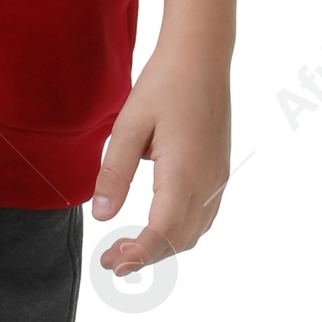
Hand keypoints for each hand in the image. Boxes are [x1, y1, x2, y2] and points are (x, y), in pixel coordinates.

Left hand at [90, 49, 231, 273]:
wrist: (202, 58)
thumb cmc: (163, 86)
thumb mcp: (128, 126)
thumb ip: (114, 173)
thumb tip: (101, 215)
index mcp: (183, 171)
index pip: (163, 231)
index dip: (137, 254)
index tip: (112, 263)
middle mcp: (207, 180)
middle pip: (179, 240)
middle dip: (145, 256)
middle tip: (111, 259)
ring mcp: (218, 178)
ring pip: (194, 232)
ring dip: (163, 247)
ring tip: (128, 246)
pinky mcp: (219, 172)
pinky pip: (203, 217)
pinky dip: (179, 233)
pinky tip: (157, 226)